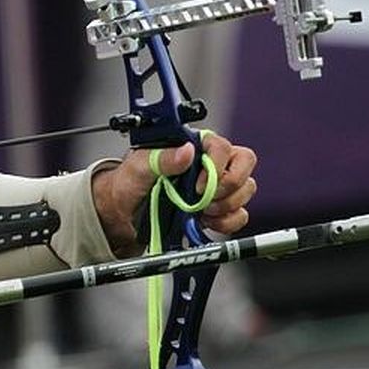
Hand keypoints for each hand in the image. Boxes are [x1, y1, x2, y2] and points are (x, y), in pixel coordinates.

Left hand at [91, 133, 256, 256]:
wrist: (123, 213)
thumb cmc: (128, 183)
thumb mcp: (138, 167)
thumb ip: (162, 158)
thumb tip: (186, 151)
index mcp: (193, 145)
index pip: (223, 147)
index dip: (216, 167)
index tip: (197, 185)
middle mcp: (209, 163)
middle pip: (243, 166)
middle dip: (227, 187)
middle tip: (204, 200)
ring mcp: (215, 186)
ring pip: (244, 191)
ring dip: (225, 206)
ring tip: (200, 211)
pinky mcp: (217, 209)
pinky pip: (239, 215)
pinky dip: (226, 222)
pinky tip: (206, 222)